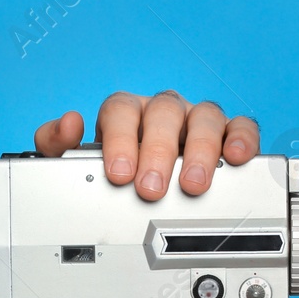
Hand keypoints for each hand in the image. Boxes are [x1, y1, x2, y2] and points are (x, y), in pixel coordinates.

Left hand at [33, 91, 259, 200]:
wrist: (144, 188)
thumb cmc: (115, 171)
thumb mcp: (75, 164)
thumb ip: (57, 145)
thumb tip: (68, 123)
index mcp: (126, 113)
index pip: (120, 109)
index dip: (120, 139)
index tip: (119, 173)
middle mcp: (162, 112)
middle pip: (163, 113)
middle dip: (157, 152)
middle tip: (151, 187)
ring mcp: (196, 121)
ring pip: (204, 118)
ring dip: (200, 150)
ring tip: (193, 184)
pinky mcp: (228, 135)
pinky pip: (241, 127)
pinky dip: (242, 139)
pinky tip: (238, 157)